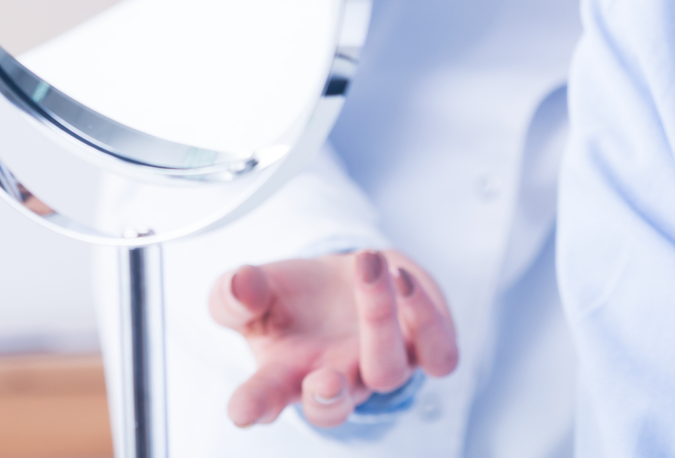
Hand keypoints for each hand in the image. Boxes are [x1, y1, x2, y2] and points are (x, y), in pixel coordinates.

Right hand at [208, 249, 457, 428]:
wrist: (356, 274)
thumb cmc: (298, 296)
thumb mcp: (256, 288)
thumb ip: (235, 294)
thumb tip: (240, 286)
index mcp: (286, 374)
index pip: (264, 398)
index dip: (253, 407)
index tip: (242, 411)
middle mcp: (336, 379)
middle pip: (332, 410)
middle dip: (328, 400)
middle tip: (322, 378)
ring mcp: (382, 368)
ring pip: (388, 372)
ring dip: (378, 318)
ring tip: (366, 263)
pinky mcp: (426, 350)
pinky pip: (439, 355)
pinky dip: (426, 319)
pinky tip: (402, 278)